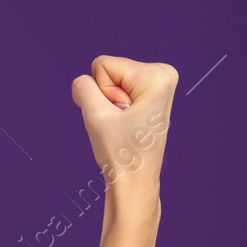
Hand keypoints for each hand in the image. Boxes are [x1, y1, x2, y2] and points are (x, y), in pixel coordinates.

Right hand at [70, 55, 176, 190]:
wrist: (135, 181)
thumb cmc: (120, 152)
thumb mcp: (95, 115)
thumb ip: (83, 86)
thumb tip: (82, 80)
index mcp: (156, 76)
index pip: (102, 65)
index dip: (103, 93)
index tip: (119, 117)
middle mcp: (164, 75)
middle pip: (109, 69)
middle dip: (107, 97)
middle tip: (122, 123)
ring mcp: (160, 83)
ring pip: (112, 79)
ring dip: (111, 104)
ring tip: (125, 125)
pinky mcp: (152, 92)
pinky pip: (118, 87)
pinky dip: (116, 106)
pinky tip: (128, 124)